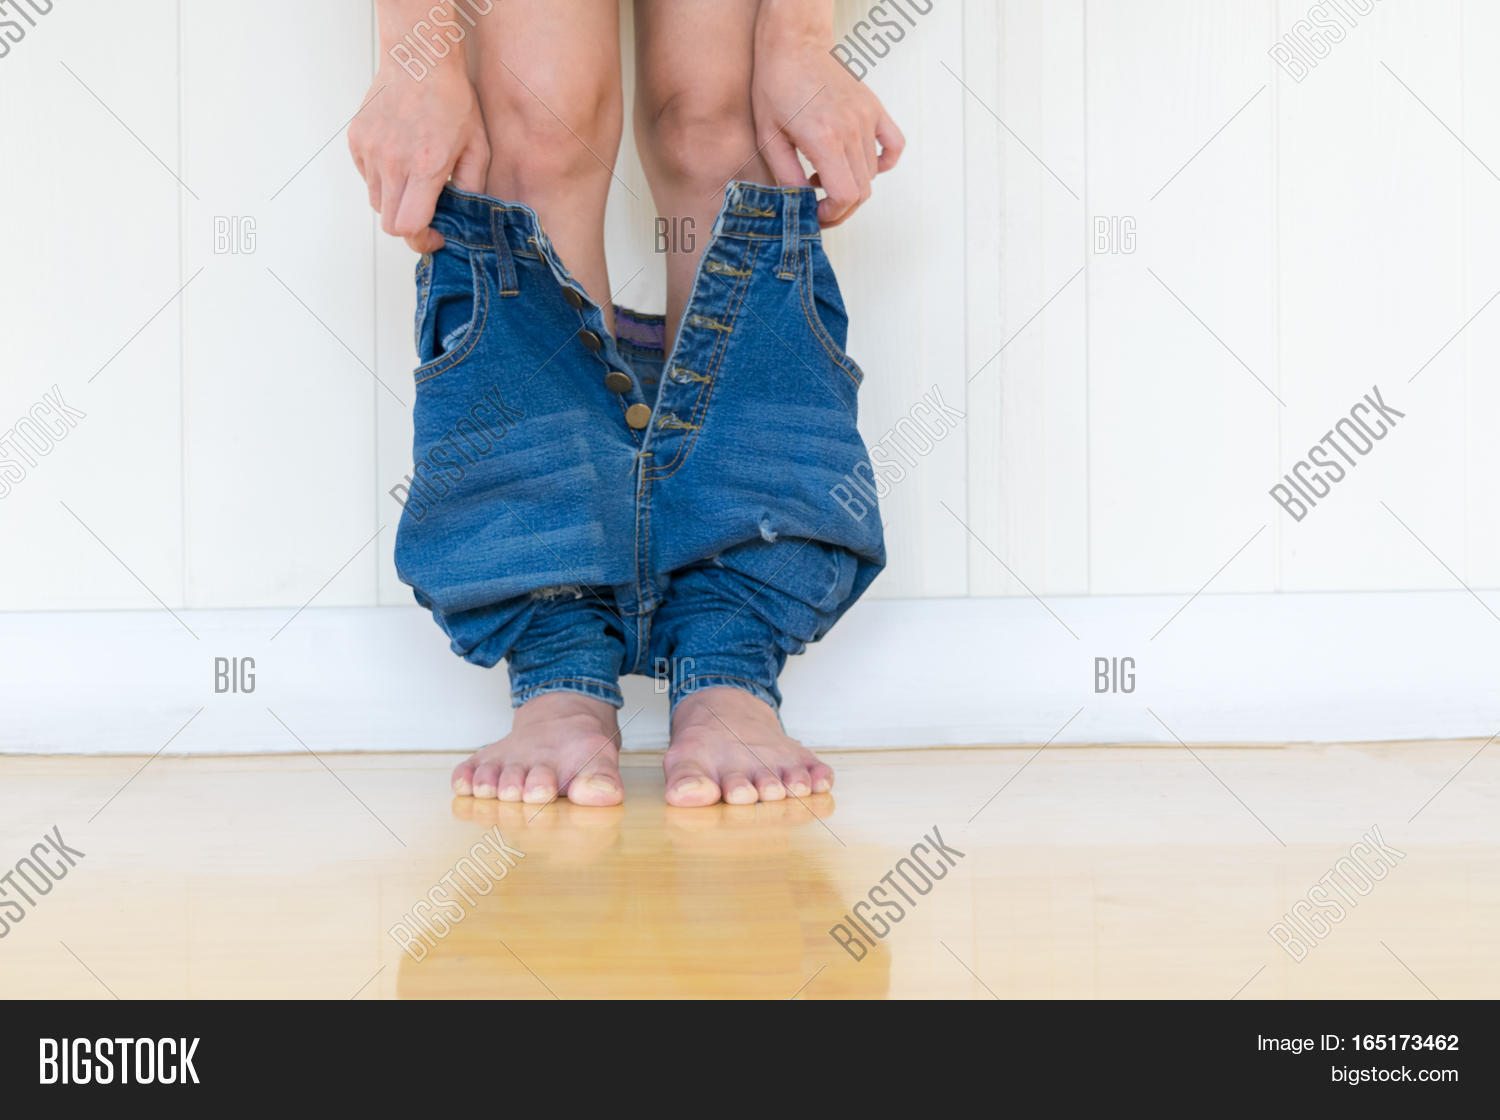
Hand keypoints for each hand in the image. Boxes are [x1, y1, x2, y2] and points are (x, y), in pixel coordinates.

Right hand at [348, 62, 489, 252]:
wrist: (419, 60)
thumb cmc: (452, 100)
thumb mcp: (478, 148)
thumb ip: (472, 189)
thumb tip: (464, 220)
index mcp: (424, 166)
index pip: (408, 227)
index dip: (422, 241)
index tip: (436, 236)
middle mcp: (391, 162)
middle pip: (389, 223)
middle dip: (410, 228)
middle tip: (429, 217)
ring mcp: (369, 151)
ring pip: (376, 202)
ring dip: (396, 202)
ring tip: (416, 183)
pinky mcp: (356, 141)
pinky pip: (367, 178)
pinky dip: (383, 180)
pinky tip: (402, 161)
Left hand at [751, 34, 903, 226]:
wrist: (795, 43)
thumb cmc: (776, 84)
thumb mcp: (768, 137)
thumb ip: (786, 176)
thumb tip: (798, 205)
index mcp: (824, 138)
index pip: (845, 195)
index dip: (832, 214)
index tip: (815, 214)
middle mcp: (851, 130)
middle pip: (861, 191)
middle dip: (840, 208)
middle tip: (818, 207)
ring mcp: (867, 119)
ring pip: (872, 174)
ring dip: (850, 185)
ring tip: (822, 176)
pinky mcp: (874, 109)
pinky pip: (893, 147)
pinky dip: (882, 164)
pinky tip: (859, 164)